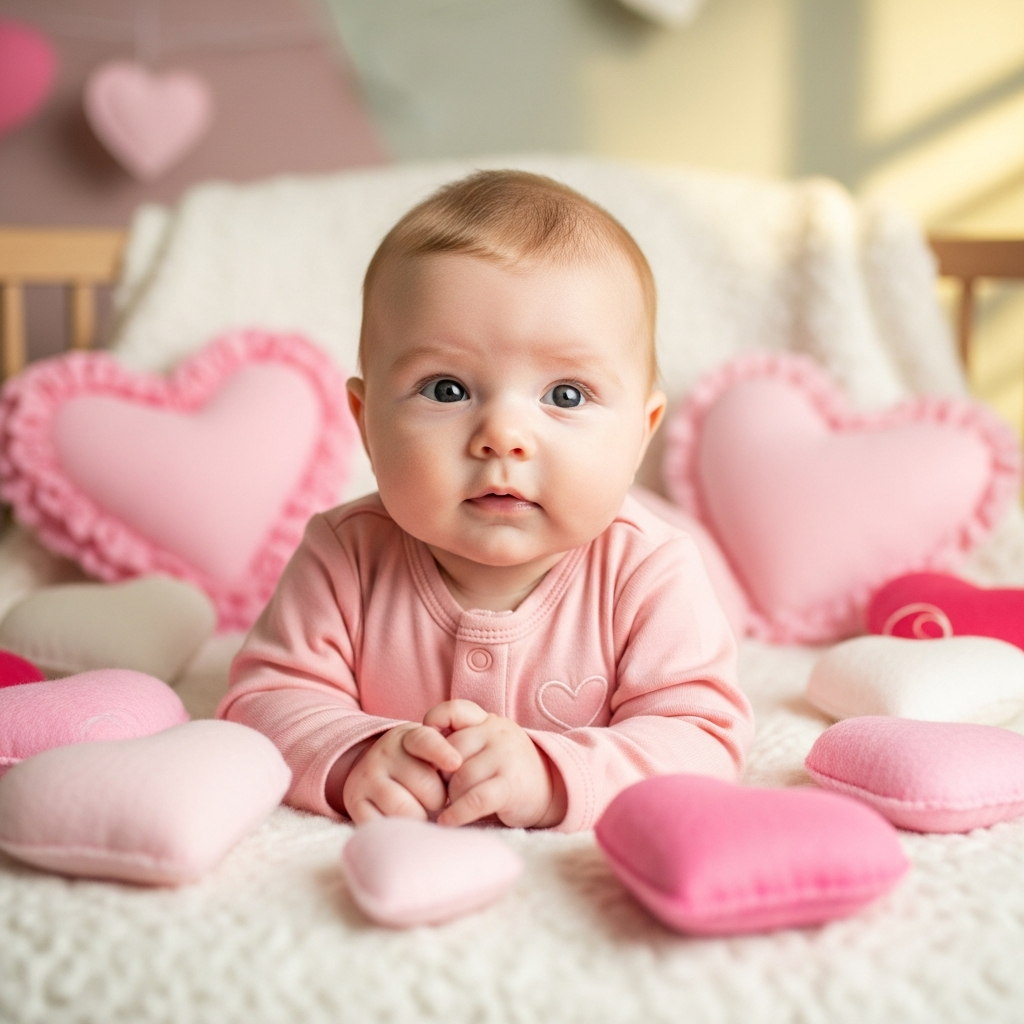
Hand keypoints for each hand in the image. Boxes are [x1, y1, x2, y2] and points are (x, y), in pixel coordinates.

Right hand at [341, 722, 462, 823]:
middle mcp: (384, 754)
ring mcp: (366, 778)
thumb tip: (465, 766)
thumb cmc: (416, 763)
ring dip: (421, 817)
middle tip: (437, 800)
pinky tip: (404, 824)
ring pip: (404, 808)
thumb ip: (451, 749)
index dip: (441, 751)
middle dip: (438, 798)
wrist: (372, 769)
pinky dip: (398, 830)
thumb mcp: (430, 747)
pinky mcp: (355, 803)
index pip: (425, 741)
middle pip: (425, 784)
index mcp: (407, 737)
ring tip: (422, 813)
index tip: (456, 763)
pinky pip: (382, 825)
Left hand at [424, 700, 566, 828]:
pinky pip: (474, 799)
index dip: (434, 724)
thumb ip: (461, 740)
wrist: (551, 789)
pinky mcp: (511, 785)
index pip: (453, 710)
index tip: (425, 746)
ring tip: (454, 804)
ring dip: (451, 797)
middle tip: (444, 789)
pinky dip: (457, 813)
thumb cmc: (506, 769)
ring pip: (460, 778)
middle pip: (450, 752)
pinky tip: (447, 821)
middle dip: (441, 775)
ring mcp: (505, 757)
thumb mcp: (487, 744)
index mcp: (487, 720)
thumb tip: (421, 752)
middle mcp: (497, 733)